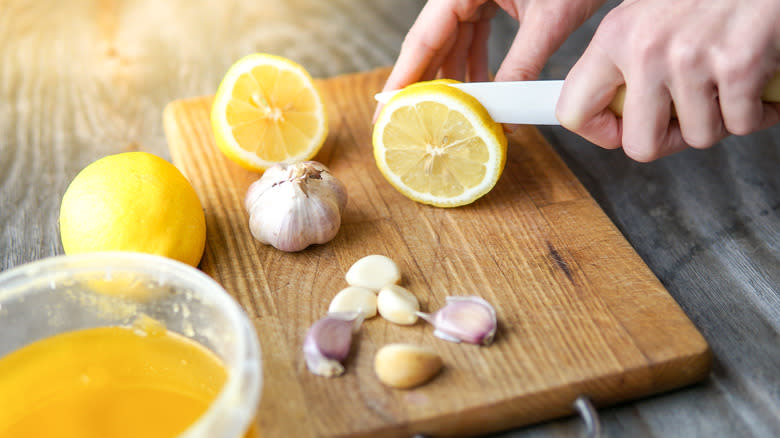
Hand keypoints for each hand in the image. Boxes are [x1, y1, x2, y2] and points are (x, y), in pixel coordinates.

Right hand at [375, 0, 604, 119]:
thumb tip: (505, 111)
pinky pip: (472, 34)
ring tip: (448, 115)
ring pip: (451, 40)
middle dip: (423, 83)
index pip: (423, 38)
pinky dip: (473, 62)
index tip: (387, 110)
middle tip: (406, 121)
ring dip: (452, 77)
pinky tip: (478, 91)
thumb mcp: (549, 19)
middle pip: (431, 41)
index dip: (404, 78)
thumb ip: (522, 64)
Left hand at [556, 0, 779, 161]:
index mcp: (614, 37)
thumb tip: (610, 110)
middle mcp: (645, 48)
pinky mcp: (737, 65)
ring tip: (724, 84)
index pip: (573, 112)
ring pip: (697, 137)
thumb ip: (622, 61)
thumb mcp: (646, 14)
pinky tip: (757, 81)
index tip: (624, 128)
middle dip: (668, 139)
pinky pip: (741, 124)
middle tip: (685, 117)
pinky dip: (757, 112)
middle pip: (639, 145)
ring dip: (718, 120)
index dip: (603, 133)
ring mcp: (690, 59)